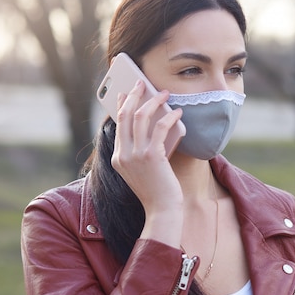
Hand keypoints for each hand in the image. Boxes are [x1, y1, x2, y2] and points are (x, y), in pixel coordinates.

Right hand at [111, 80, 184, 246]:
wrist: (162, 210)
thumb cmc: (157, 190)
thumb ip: (140, 150)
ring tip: (164, 93)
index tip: (125, 93)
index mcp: (118, 158)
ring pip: (141, 117)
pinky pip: (159, 128)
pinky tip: (177, 112)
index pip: (118, 124)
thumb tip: (152, 124)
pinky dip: (169, 117)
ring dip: (154, 101)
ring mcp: (135, 155)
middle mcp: (123, 154)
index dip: (121, 105)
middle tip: (142, 83)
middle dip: (134, 95)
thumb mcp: (142, 169)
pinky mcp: (151, 156)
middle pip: (126, 115)